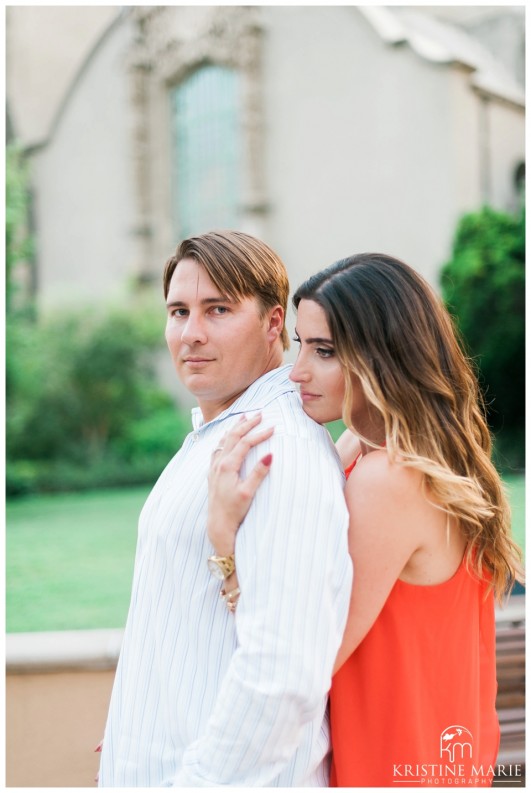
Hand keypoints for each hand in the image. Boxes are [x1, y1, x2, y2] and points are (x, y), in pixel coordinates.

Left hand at [207, 414, 273, 554]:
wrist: (218, 524)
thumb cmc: (234, 511)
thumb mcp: (248, 493)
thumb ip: (258, 473)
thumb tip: (270, 455)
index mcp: (227, 466)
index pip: (245, 443)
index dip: (259, 434)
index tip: (273, 427)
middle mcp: (219, 463)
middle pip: (233, 436)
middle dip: (247, 424)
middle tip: (259, 414)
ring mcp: (214, 467)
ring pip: (224, 440)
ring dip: (235, 428)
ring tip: (243, 418)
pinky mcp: (213, 473)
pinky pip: (218, 449)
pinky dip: (225, 439)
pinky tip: (227, 438)